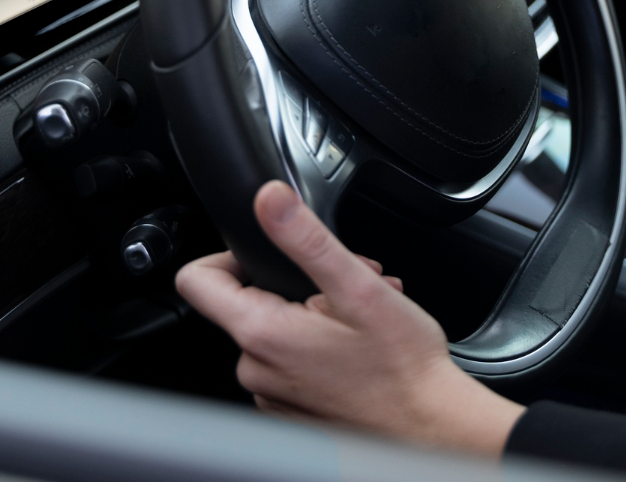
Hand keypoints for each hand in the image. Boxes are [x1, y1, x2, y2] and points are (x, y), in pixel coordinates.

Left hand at [176, 181, 524, 456]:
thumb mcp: (356, 287)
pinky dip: (317, 344)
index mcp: (261, 333)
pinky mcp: (289, 408)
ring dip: (314, 312)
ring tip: (361, 314)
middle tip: (347, 283)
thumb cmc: (401, 365)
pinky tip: (355, 341)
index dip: (229, 253)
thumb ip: (306, 239)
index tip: (270, 252)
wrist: (428, 426)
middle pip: (247, 301)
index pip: (197, 280)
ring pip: (274, 329)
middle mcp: (255, 369)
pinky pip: (288, 361)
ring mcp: (270, 393)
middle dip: (296, 282)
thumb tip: (269, 199)